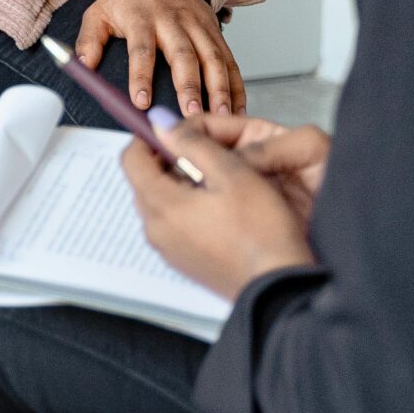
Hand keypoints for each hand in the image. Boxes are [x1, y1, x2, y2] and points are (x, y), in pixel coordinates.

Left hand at [75, 0, 243, 116]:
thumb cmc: (129, 1)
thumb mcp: (100, 12)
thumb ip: (88, 39)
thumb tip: (81, 66)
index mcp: (141, 17)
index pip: (141, 48)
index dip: (142, 76)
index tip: (142, 102)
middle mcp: (174, 21)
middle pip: (183, 54)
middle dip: (189, 86)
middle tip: (191, 115)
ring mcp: (199, 27)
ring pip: (213, 58)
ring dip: (219, 89)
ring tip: (219, 117)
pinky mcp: (217, 33)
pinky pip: (230, 61)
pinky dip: (236, 86)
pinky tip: (237, 110)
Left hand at [122, 120, 316, 299]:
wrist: (281, 288)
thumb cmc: (263, 232)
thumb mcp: (233, 173)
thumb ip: (193, 144)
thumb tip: (161, 124)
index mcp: (160, 205)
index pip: (131, 158)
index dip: (151, 137)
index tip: (176, 132)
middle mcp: (155, 230)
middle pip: (145, 180)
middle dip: (167, 161)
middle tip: (204, 155)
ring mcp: (168, 250)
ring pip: (161, 202)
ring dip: (180, 185)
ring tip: (218, 182)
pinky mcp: (185, 262)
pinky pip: (174, 225)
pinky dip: (187, 209)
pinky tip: (221, 209)